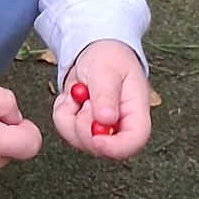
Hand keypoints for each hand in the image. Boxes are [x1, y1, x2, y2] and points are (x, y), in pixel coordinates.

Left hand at [53, 41, 151, 161]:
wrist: (95, 51)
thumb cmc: (109, 58)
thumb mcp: (107, 70)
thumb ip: (106, 95)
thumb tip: (106, 121)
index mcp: (136, 112)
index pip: (134, 142)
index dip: (115, 147)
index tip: (96, 138)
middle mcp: (119, 127)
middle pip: (101, 147)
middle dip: (84, 123)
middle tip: (87, 97)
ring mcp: (100, 131)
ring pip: (78, 140)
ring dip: (71, 115)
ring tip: (80, 92)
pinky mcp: (82, 129)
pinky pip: (65, 129)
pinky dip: (62, 111)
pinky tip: (72, 97)